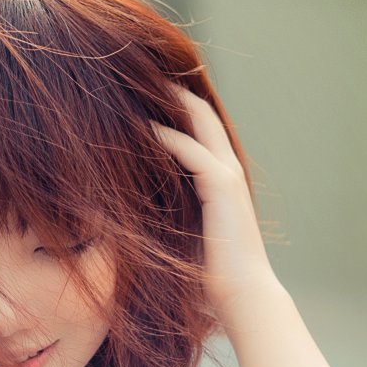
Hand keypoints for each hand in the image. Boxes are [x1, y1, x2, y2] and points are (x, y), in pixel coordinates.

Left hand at [149, 81, 276, 319]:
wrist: (241, 296)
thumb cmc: (208, 275)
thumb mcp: (178, 231)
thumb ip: (162, 210)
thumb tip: (124, 206)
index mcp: (219, 177)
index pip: (198, 126)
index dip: (175, 105)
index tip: (142, 90)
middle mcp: (227, 168)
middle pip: (200, 112)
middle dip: (173, 88)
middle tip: (140, 69)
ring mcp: (227, 174)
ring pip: (198, 120)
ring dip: (169, 100)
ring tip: (138, 82)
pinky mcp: (223, 186)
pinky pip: (190, 149)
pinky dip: (165, 135)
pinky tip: (140, 126)